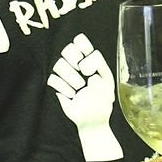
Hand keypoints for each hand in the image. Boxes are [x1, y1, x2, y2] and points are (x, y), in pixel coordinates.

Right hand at [48, 33, 123, 160]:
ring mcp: (65, 74)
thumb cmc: (102, 101)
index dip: (83, 46)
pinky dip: (63, 88)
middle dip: (75, 60)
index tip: (90, 64)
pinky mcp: (56, 85)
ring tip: (79, 88)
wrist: (93, 120)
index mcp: (89, 60)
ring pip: (59, 64)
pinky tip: (71, 95)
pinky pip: (53, 79)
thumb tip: (88, 74)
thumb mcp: (108, 86)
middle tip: (83, 71)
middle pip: (68, 49)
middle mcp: (75, 64)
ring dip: (71, 78)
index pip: (80, 41)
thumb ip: (103, 74)